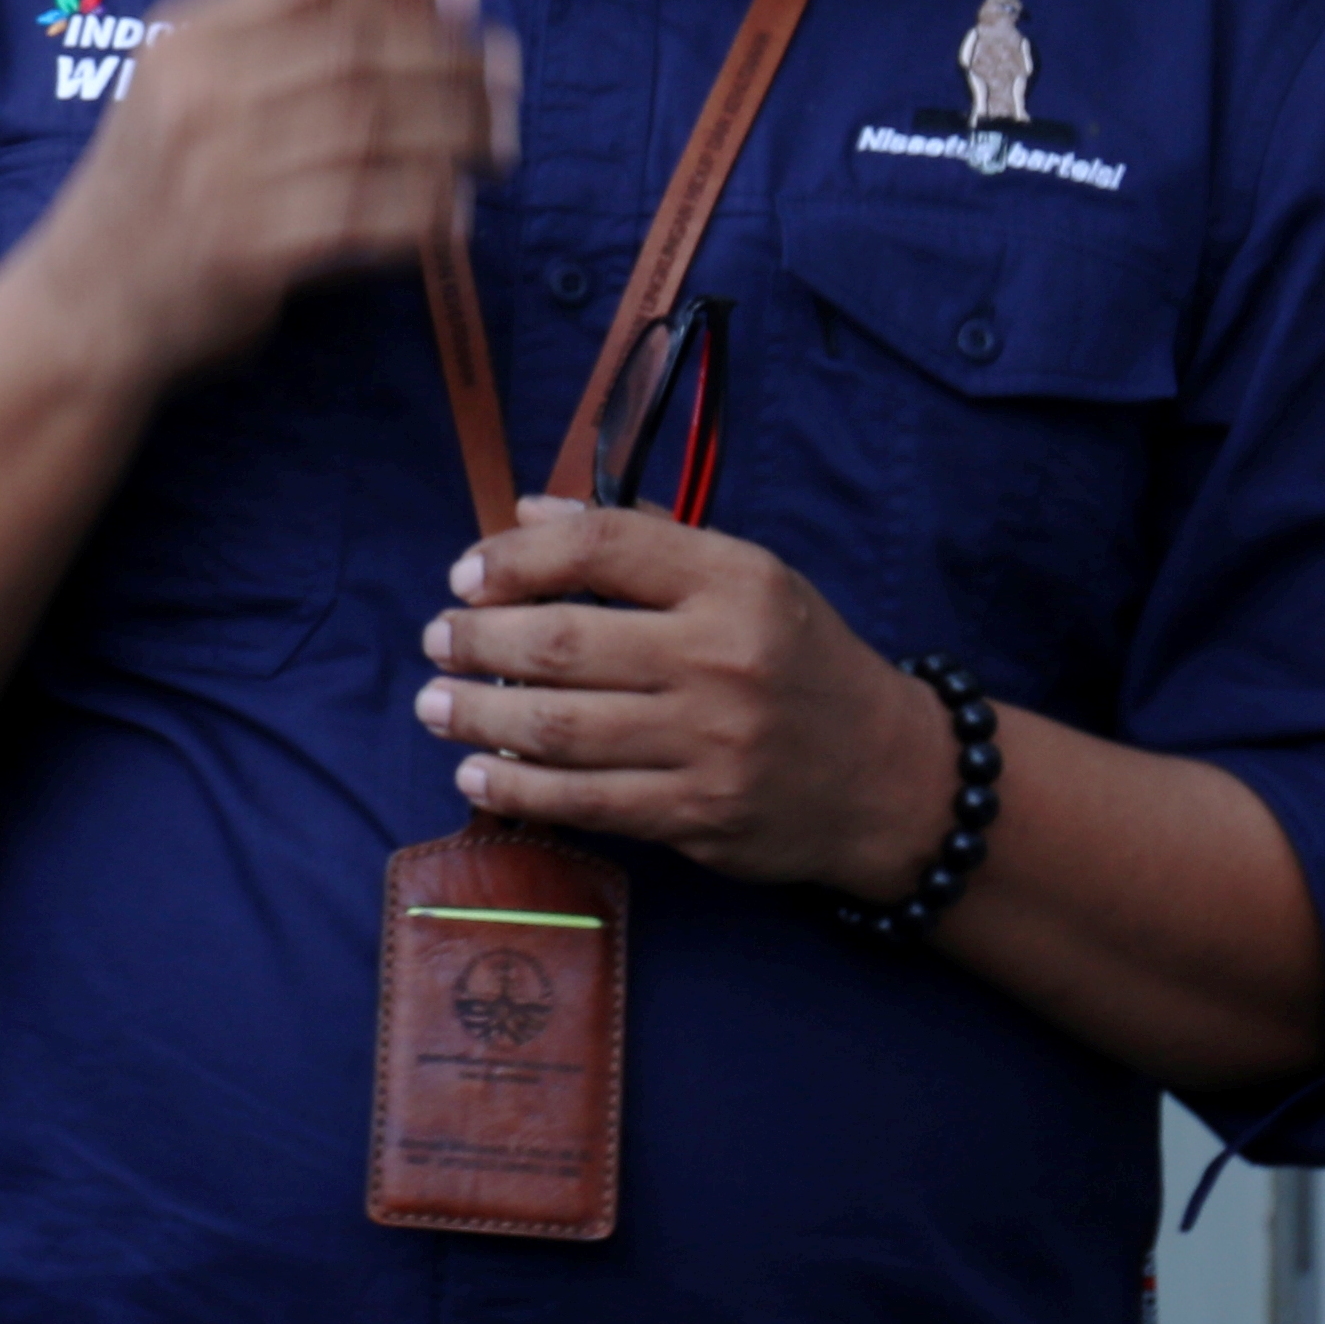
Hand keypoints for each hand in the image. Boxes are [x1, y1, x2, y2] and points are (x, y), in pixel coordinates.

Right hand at [17, 0, 512, 380]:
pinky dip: (422, 209)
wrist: (82, 307)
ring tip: (500, 141)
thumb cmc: (155, 182)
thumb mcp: (190, 74)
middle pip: (357, 51)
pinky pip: (363, 216)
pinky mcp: (245, 252)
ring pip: (372, 131)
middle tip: (507, 73)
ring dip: (455, 132)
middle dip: (450, 57)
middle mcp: (196, 96)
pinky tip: (456, 211)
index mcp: (184, 39)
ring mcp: (218, 175)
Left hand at [413, 499, 951, 899]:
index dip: (516, 557)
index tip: (467, 575)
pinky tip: (477, 776)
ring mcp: (711, 741)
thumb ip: (642, 541)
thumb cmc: (798, 662)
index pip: (600, 547)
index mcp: (734, 580)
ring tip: (436, 706)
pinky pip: (585, 800)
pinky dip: (517, 789)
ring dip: (478, 716)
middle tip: (438, 641)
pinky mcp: (700, 813)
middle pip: (562, 641)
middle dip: (477, 640)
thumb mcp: (748, 578)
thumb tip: (527, 510)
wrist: (887, 776)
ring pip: (560, 726)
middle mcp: (722, 656)